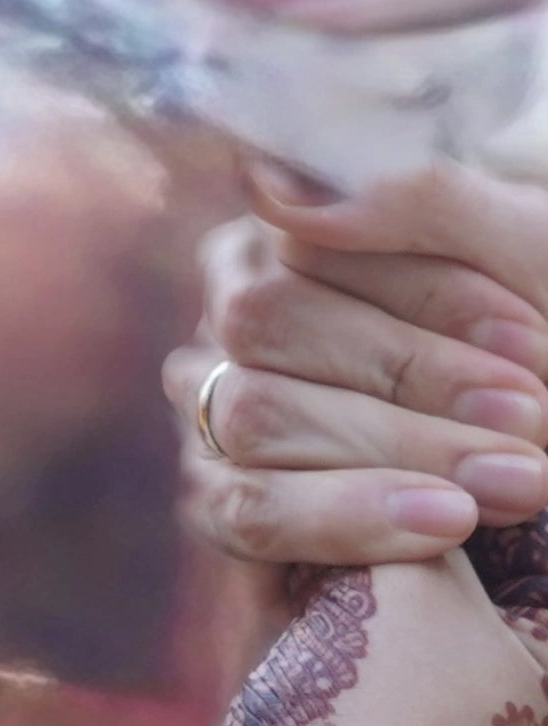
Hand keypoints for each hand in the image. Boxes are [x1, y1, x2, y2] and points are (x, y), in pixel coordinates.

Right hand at [170, 161, 547, 569]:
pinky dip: (346, 519)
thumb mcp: (520, 250)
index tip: (531, 344)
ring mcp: (210, 407)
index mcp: (287, 230)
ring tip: (518, 480)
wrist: (543, 425)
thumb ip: (421, 202)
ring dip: (398, 451)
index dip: (428, 297)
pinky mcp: (220, 499)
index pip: (315, 241)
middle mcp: (230, 312)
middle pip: (268, 324)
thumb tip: (282, 198)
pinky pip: (247, 511)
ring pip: (255, 415)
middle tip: (531, 420)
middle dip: (413, 377)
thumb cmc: (534, 334)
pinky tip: (444, 527)